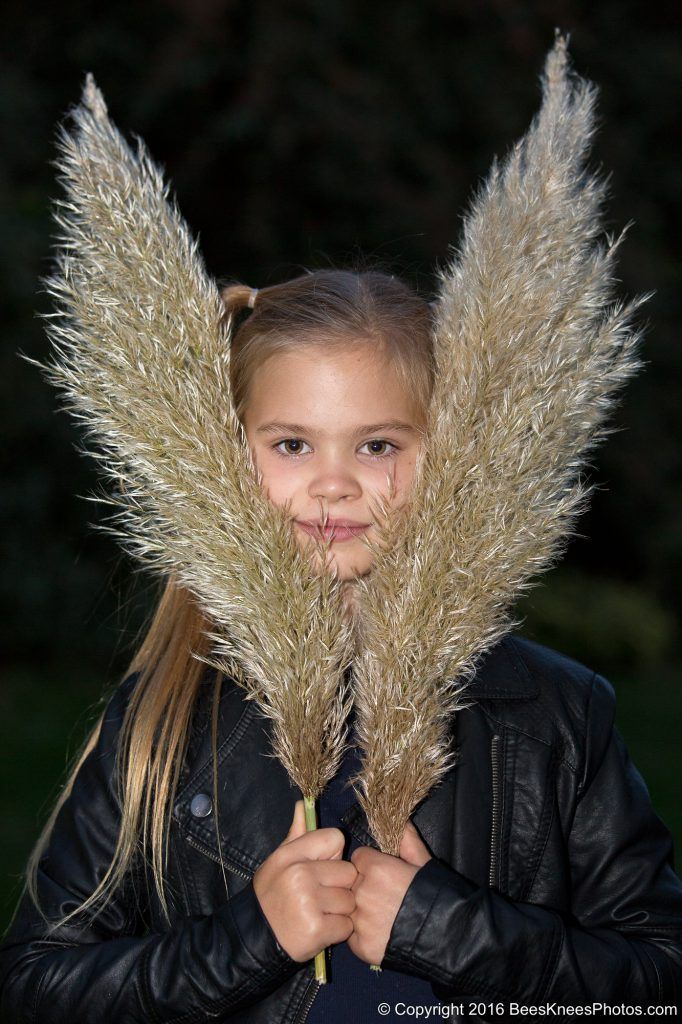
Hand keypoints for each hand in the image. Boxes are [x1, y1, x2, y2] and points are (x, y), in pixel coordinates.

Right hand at [253, 800, 357, 961]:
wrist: (254, 938)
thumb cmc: (272, 895)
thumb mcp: (279, 861)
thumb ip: (297, 834)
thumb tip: (302, 803)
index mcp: (291, 855)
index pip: (336, 838)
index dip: (332, 856)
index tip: (320, 869)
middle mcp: (300, 875)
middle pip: (348, 872)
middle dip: (339, 887)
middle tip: (319, 897)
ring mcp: (308, 903)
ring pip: (350, 901)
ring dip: (339, 911)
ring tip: (318, 913)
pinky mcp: (316, 930)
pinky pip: (346, 926)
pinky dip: (337, 931)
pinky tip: (318, 930)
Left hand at [347, 819, 431, 965]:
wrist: (449, 937)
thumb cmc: (438, 895)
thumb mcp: (424, 862)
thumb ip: (407, 840)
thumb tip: (401, 821)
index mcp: (375, 868)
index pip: (358, 859)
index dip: (371, 866)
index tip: (384, 875)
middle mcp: (363, 892)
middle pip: (352, 883)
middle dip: (364, 887)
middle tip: (386, 898)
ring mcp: (360, 921)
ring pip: (350, 908)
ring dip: (362, 911)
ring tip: (386, 918)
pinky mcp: (360, 946)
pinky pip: (353, 934)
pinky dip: (364, 935)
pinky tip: (383, 935)